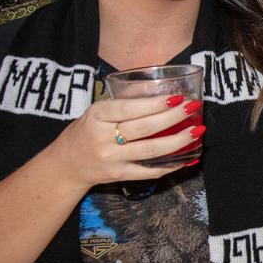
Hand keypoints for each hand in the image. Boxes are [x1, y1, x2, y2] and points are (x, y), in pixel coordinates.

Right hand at [42, 94, 203, 194]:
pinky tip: (186, 158)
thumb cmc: (87, 131)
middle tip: (193, 108)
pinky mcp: (118, 176)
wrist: (66, 165)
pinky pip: (148, 171)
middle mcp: (103, 138)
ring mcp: (111, 159)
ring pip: (150, 150)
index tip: (176, 97)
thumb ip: (125, 100)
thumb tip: (157, 87)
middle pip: (144, 128)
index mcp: (97, 115)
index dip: (154, 104)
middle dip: (172, 118)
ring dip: (177, 141)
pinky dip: (170, 165)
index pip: (129, 109)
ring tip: (196, 131)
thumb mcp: (98, 111)